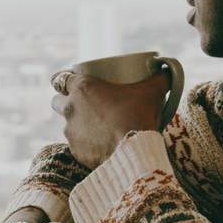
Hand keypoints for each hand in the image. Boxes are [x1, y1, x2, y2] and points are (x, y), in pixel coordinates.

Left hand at [52, 70, 170, 168]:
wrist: (133, 152)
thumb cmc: (138, 116)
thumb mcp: (152, 92)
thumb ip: (159, 78)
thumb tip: (166, 70)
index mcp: (82, 87)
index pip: (60, 78)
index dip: (66, 79)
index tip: (76, 82)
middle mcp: (69, 108)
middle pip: (56, 100)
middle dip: (65, 101)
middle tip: (84, 104)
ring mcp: (70, 131)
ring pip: (66, 124)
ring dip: (76, 123)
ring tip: (95, 126)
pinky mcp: (75, 151)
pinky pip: (76, 145)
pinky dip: (85, 144)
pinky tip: (99, 145)